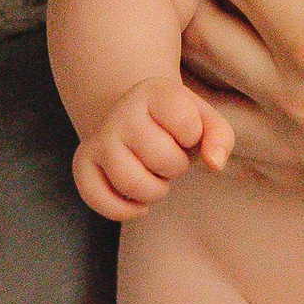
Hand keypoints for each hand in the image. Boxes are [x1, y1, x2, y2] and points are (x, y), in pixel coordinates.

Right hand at [72, 76, 234, 219]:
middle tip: (169, 157)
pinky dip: (124, 211)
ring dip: (154, 191)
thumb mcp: (204, 121)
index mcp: (153, 92)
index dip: (194, 136)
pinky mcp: (83, 163)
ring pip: (133, 184)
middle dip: (176, 166)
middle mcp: (121, 112)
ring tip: (155, 176)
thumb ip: (221, 137)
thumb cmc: (176, 124)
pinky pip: (99, 199)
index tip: (186, 131)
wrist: (134, 117)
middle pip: (163, 159)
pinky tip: (137, 203)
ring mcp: (99, 137)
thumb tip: (215, 164)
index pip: (187, 125)